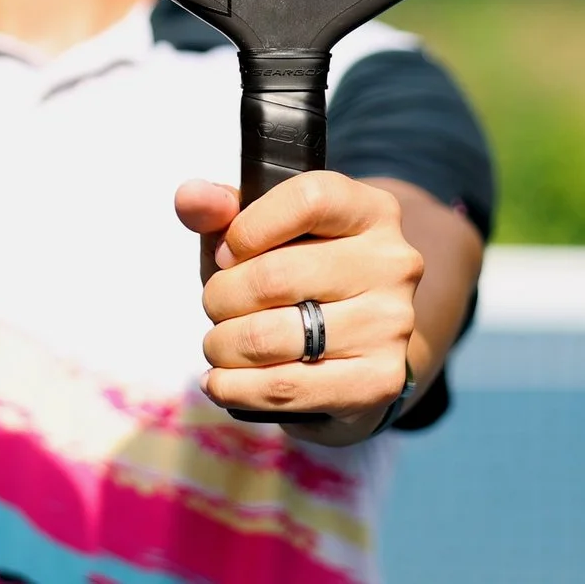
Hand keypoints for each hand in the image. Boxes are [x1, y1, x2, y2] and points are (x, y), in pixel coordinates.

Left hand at [175, 172, 423, 443]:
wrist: (359, 346)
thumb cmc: (303, 275)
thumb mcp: (266, 231)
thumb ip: (222, 208)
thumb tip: (190, 197)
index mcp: (371, 211)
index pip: (308, 200)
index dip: (249, 228)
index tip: (227, 254)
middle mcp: (393, 263)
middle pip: (275, 276)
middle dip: (221, 296)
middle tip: (215, 305)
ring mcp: (391, 324)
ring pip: (270, 337)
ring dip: (222, 345)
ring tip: (218, 344)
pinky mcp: (378, 380)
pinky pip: (283, 387)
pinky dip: (234, 387)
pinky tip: (220, 382)